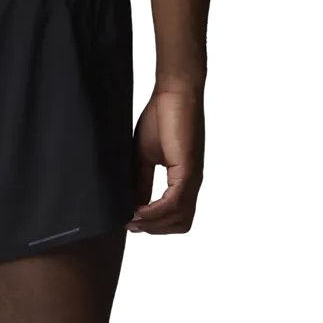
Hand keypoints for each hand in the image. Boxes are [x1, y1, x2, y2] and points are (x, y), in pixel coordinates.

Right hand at [129, 86, 205, 235]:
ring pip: (177, 217)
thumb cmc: (163, 116)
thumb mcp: (144, 157)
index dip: (153, 224)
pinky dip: (155, 211)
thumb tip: (135, 202)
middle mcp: (190, 181)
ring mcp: (191, 176)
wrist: (173, 94)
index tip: (131, 223)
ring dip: (153, 223)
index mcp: (183, 179)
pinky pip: (173, 201)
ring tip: (133, 218)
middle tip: (132, 225)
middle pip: (179, 223)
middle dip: (153, 229)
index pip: (174, 215)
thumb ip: (142, 182)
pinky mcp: (187, 169)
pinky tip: (139, 210)